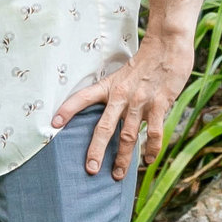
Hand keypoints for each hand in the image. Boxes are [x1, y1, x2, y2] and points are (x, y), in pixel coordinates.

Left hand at [51, 31, 194, 180]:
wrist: (168, 47)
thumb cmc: (145, 61)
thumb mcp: (122, 74)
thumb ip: (114, 93)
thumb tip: (107, 111)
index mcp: (109, 86)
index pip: (82, 98)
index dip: (67, 110)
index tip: (53, 124)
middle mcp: (121, 96)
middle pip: (104, 128)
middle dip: (96, 151)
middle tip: (89, 169)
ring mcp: (140, 102)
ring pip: (128, 136)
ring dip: (122, 159)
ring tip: (116, 175)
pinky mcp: (159, 106)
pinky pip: (153, 133)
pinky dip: (151, 150)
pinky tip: (147, 160)